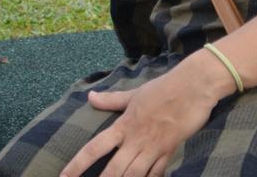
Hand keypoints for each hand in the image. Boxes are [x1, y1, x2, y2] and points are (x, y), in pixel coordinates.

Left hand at [61, 58, 223, 176]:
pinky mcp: (170, 151)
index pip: (94, 148)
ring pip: (135, 174)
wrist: (193, 88)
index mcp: (123, 125)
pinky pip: (157, 173)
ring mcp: (154, 147)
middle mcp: (136, 140)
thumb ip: (111, 100)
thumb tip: (91, 96)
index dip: (78, 164)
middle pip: (114, 169)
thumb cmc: (162, 89)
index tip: (64, 176)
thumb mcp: (133, 94)